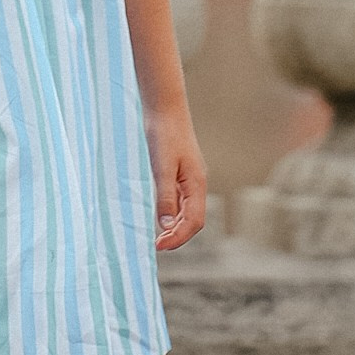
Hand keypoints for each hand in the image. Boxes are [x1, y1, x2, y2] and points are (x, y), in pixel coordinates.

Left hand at [147, 104, 208, 254]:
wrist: (165, 108)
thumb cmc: (164, 135)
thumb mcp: (162, 168)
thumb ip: (165, 197)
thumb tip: (167, 227)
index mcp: (197, 184)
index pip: (194, 222)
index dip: (179, 238)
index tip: (159, 246)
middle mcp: (197, 184)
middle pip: (193, 220)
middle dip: (178, 236)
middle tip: (157, 246)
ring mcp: (190, 179)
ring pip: (188, 212)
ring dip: (175, 227)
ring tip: (158, 237)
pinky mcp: (181, 173)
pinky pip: (181, 201)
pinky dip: (172, 213)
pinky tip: (160, 216)